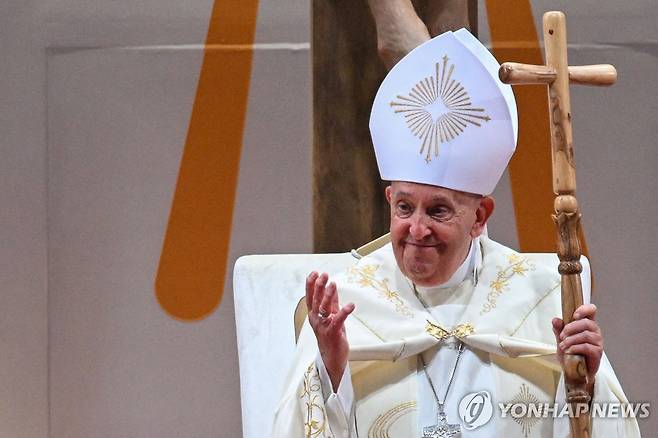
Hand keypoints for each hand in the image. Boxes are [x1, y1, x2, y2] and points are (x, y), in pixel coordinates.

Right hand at [306, 272, 355, 391]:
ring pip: (324, 308)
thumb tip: (332, 286)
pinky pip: (338, 320)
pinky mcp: (333, 333)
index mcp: (314, 315)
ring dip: (328, 295)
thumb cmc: (331, 336)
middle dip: (319, 286)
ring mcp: (323, 326)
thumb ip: (331, 302)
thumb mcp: (331, 316)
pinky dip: (344, 312)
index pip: (310, 297)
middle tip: (323, 275)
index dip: (311, 285)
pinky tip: (350, 305)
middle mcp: (316, 320)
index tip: (314, 273)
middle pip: (315, 300)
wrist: (332, 357)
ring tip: (333, 284)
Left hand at [552, 304, 602, 390]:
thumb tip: (555, 319)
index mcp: (587, 324)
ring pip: (585, 335)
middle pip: (586, 323)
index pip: (591, 311)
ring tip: (563, 345)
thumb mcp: (561, 339)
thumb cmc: (571, 352)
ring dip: (571, 339)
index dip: (584, 309)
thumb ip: (559, 329)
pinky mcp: (598, 352)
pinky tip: (569, 351)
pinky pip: (587, 347)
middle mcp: (595, 331)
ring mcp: (598, 342)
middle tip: (562, 336)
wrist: (574, 371)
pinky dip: (575, 348)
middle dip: (570, 328)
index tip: (574, 315)